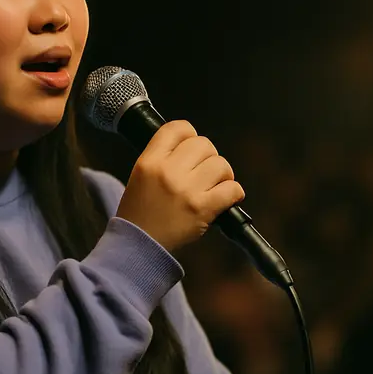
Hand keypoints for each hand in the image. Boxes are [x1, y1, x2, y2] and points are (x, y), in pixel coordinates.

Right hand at [116, 120, 244, 252]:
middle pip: (203, 144)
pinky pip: (231, 189)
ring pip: (220, 164)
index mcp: (150, 161)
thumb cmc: (140, 211)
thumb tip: (192, 146)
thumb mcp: (140, 175)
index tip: (191, 147)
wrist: (139, 245)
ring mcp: (186, 190)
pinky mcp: (202, 209)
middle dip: (208, 156)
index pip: (177, 128)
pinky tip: (226, 198)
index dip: (189, 134)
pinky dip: (233, 193)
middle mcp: (168, 171)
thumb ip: (162, 157)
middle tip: (204, 172)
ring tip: (214, 186)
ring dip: (222, 175)